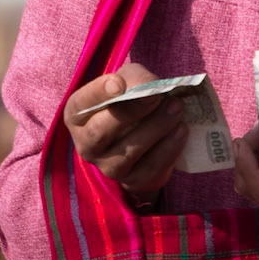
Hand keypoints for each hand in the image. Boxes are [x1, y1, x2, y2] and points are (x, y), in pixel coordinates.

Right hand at [63, 64, 187, 198]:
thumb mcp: (128, 81)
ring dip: (155, 127)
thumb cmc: (129, 101)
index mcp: (77, 115)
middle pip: (100, 132)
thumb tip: (149, 85)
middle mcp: (86, 145)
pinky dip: (169, 148)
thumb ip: (135, 78)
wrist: (143, 136)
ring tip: (176, 107)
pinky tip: (181, 129)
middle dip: (130, 111)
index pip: (80, 104)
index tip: (119, 83)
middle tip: (156, 95)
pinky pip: (150, 167)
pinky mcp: (132, 181)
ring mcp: (108, 167)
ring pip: (128, 151)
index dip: (98, 93)